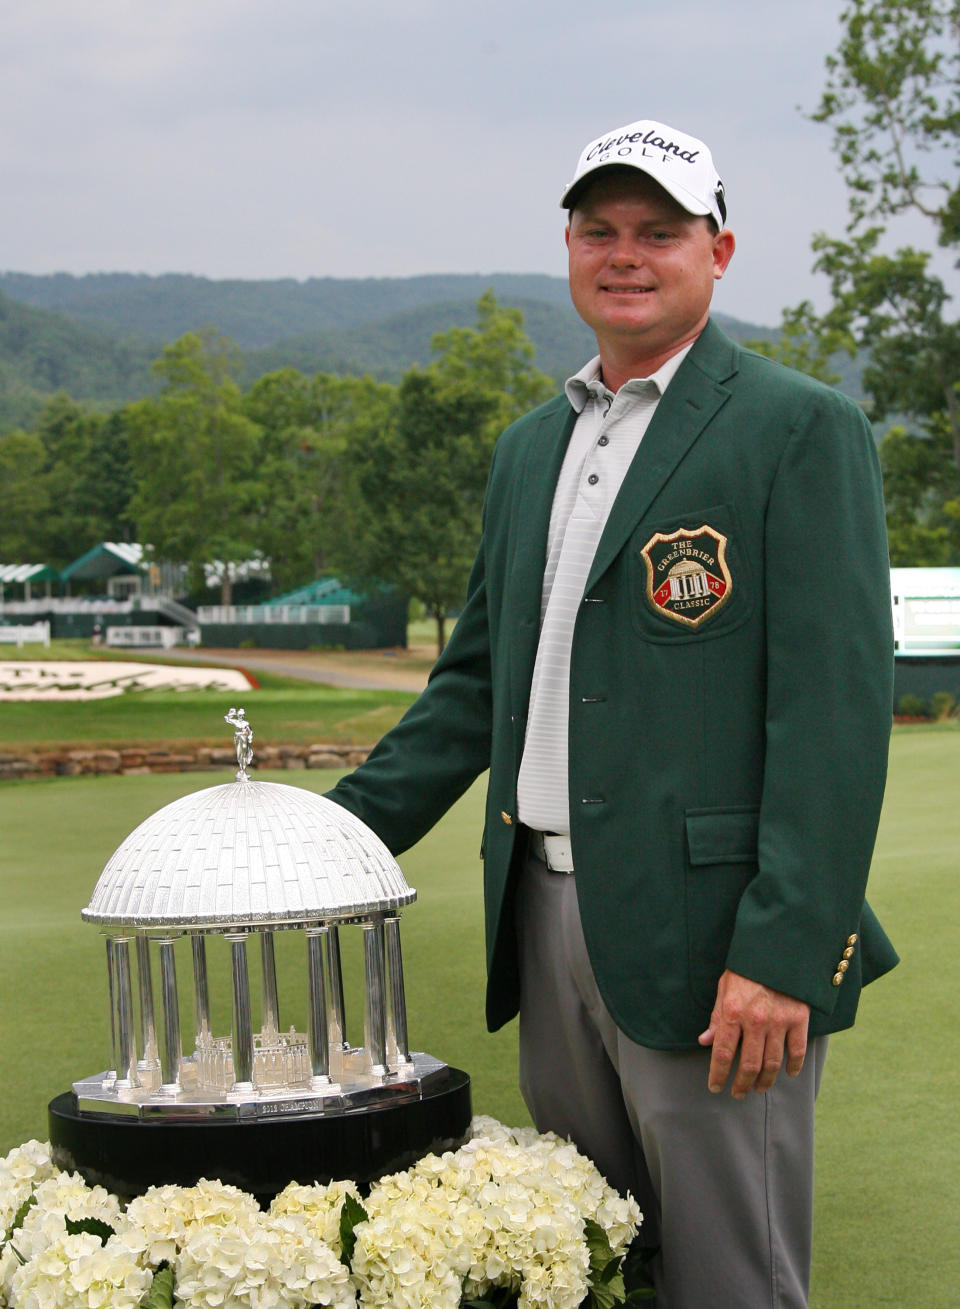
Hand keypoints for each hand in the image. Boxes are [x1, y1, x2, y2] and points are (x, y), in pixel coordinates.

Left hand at [698, 969, 809, 1097]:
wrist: (776, 949)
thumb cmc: (746, 968)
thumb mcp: (724, 987)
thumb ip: (717, 1016)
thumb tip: (705, 1041)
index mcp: (733, 1012)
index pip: (723, 1053)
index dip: (717, 1074)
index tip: (714, 1086)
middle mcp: (755, 1021)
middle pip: (748, 1065)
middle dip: (741, 1084)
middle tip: (737, 1093)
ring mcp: (779, 1021)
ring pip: (772, 1063)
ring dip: (764, 1081)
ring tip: (758, 1088)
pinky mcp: (799, 1019)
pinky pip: (797, 1051)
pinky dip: (793, 1066)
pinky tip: (787, 1073)